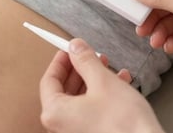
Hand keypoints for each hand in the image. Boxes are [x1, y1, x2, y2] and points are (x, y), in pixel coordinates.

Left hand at [39, 39, 164, 132]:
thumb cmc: (123, 124)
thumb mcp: (103, 81)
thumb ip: (85, 60)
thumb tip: (75, 47)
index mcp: (55, 113)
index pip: (49, 79)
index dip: (61, 60)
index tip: (70, 49)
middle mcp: (62, 127)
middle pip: (64, 90)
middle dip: (81, 69)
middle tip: (91, 55)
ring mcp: (77, 132)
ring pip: (81, 100)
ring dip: (95, 80)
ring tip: (109, 67)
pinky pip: (91, 111)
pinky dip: (102, 96)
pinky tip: (119, 84)